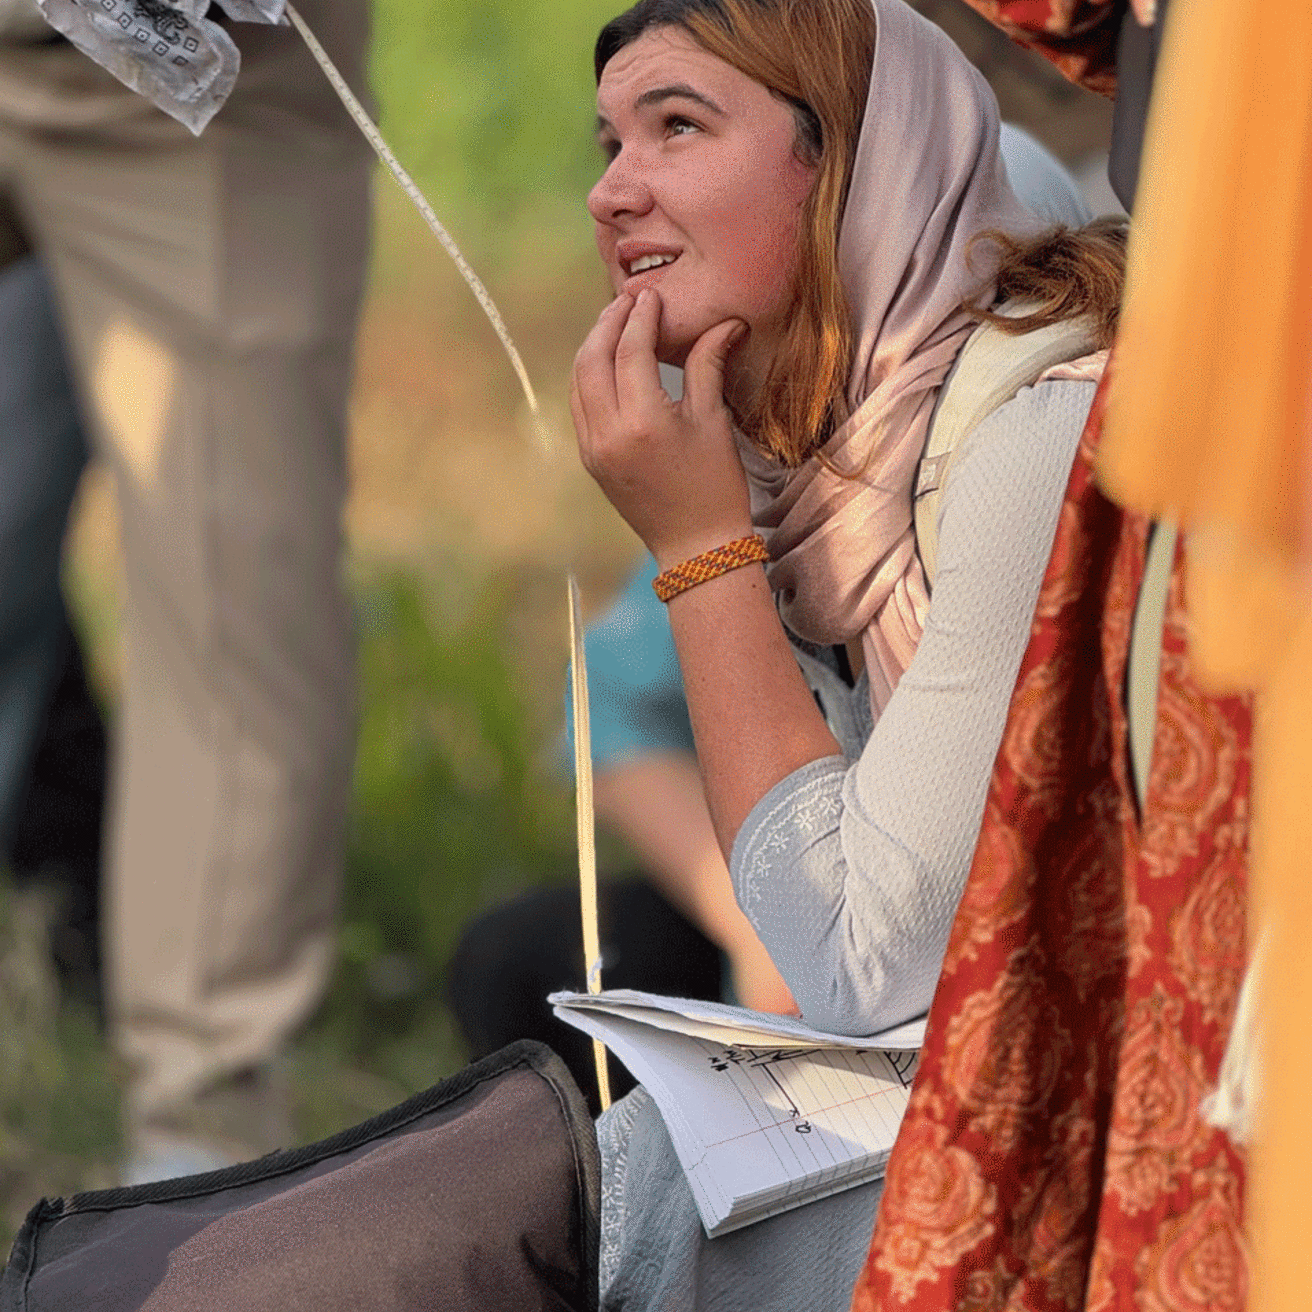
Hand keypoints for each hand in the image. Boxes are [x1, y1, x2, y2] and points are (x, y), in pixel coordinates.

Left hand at [570, 288, 752, 569]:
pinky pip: (580, 405)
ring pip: (578, 380)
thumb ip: (707, 364)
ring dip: (593, 346)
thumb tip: (724, 321)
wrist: (696, 547)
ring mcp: (593, 448)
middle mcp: (608, 433)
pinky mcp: (590, 459)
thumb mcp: (714, 421)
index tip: (651, 295)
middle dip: (608, 323)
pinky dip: (589, 375)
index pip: (631, 350)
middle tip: (628, 300)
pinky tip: (608, 362)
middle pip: (592, 358)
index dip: (640, 316)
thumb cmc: (715, 486)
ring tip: (616, 323)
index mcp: (642, 421)